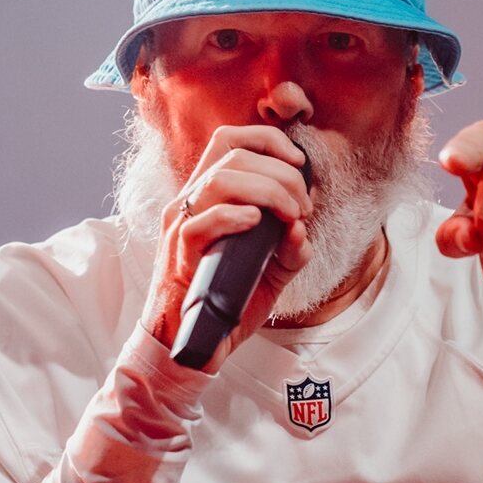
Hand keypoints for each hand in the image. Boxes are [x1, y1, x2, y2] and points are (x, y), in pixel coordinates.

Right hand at [142, 126, 312, 367]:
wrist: (193, 343)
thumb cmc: (226, 301)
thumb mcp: (269, 270)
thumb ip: (289, 248)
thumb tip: (302, 229)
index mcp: (206, 196)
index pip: (229, 140)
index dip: (268, 140)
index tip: (299, 164)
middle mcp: (188, 203)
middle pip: (232, 155)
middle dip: (281, 173)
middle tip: (304, 205)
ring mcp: (180, 228)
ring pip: (219, 180)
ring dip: (267, 191)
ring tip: (290, 215)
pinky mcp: (178, 257)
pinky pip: (200, 224)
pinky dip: (233, 216)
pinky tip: (256, 223)